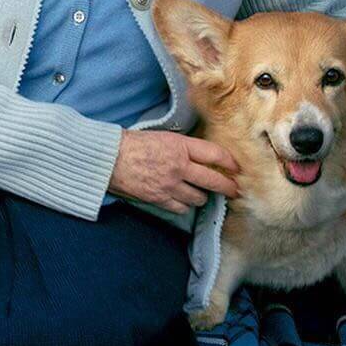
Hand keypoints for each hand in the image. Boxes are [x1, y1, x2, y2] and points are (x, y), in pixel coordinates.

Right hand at [109, 130, 239, 214]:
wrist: (109, 158)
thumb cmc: (132, 144)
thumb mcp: (162, 137)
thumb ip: (182, 147)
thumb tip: (199, 156)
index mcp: (181, 146)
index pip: (215, 154)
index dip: (230, 162)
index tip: (236, 168)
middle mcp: (180, 166)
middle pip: (213, 180)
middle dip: (228, 187)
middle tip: (234, 191)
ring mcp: (170, 185)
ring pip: (199, 197)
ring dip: (201, 197)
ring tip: (200, 194)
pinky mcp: (160, 199)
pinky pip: (181, 208)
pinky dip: (184, 206)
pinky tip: (182, 201)